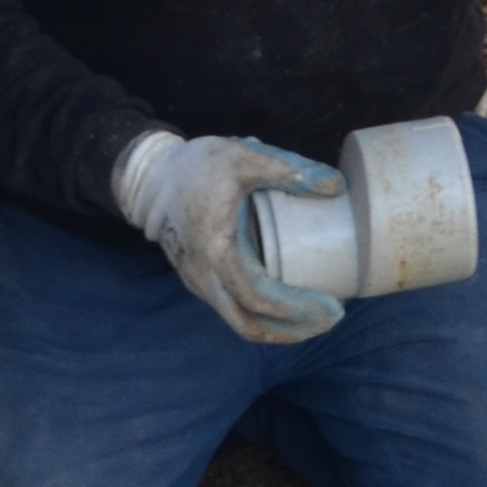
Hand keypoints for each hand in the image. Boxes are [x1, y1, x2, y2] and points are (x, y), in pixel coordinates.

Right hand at [114, 130, 345, 344]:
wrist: (151, 175)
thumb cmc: (198, 166)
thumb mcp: (245, 157)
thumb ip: (290, 170)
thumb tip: (336, 186)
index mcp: (217, 250)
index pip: (259, 298)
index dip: (296, 309)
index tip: (332, 307)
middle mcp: (204, 277)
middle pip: (248, 324)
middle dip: (292, 330)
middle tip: (331, 319)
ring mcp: (198, 282)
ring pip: (238, 321)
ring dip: (277, 327)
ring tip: (316, 317)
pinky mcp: (199, 279)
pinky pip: (231, 309)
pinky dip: (261, 315)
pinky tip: (287, 305)